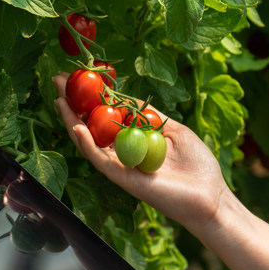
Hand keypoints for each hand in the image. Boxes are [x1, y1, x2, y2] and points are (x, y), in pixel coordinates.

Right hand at [53, 73, 228, 233]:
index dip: (91, 97)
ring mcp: (120, 165)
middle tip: (58, 80)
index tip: (78, 76)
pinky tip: (76, 126)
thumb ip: (150, 115)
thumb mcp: (174, 130)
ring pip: (88, 142)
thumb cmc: (197, 165)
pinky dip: (86, 144)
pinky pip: (99, 159)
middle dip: (73, 103)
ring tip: (59, 99)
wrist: (210, 194)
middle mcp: (122, 152)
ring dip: (71, 120)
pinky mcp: (123, 178)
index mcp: (133, 140)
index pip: (106, 115)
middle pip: (90, 125)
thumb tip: (127, 98)